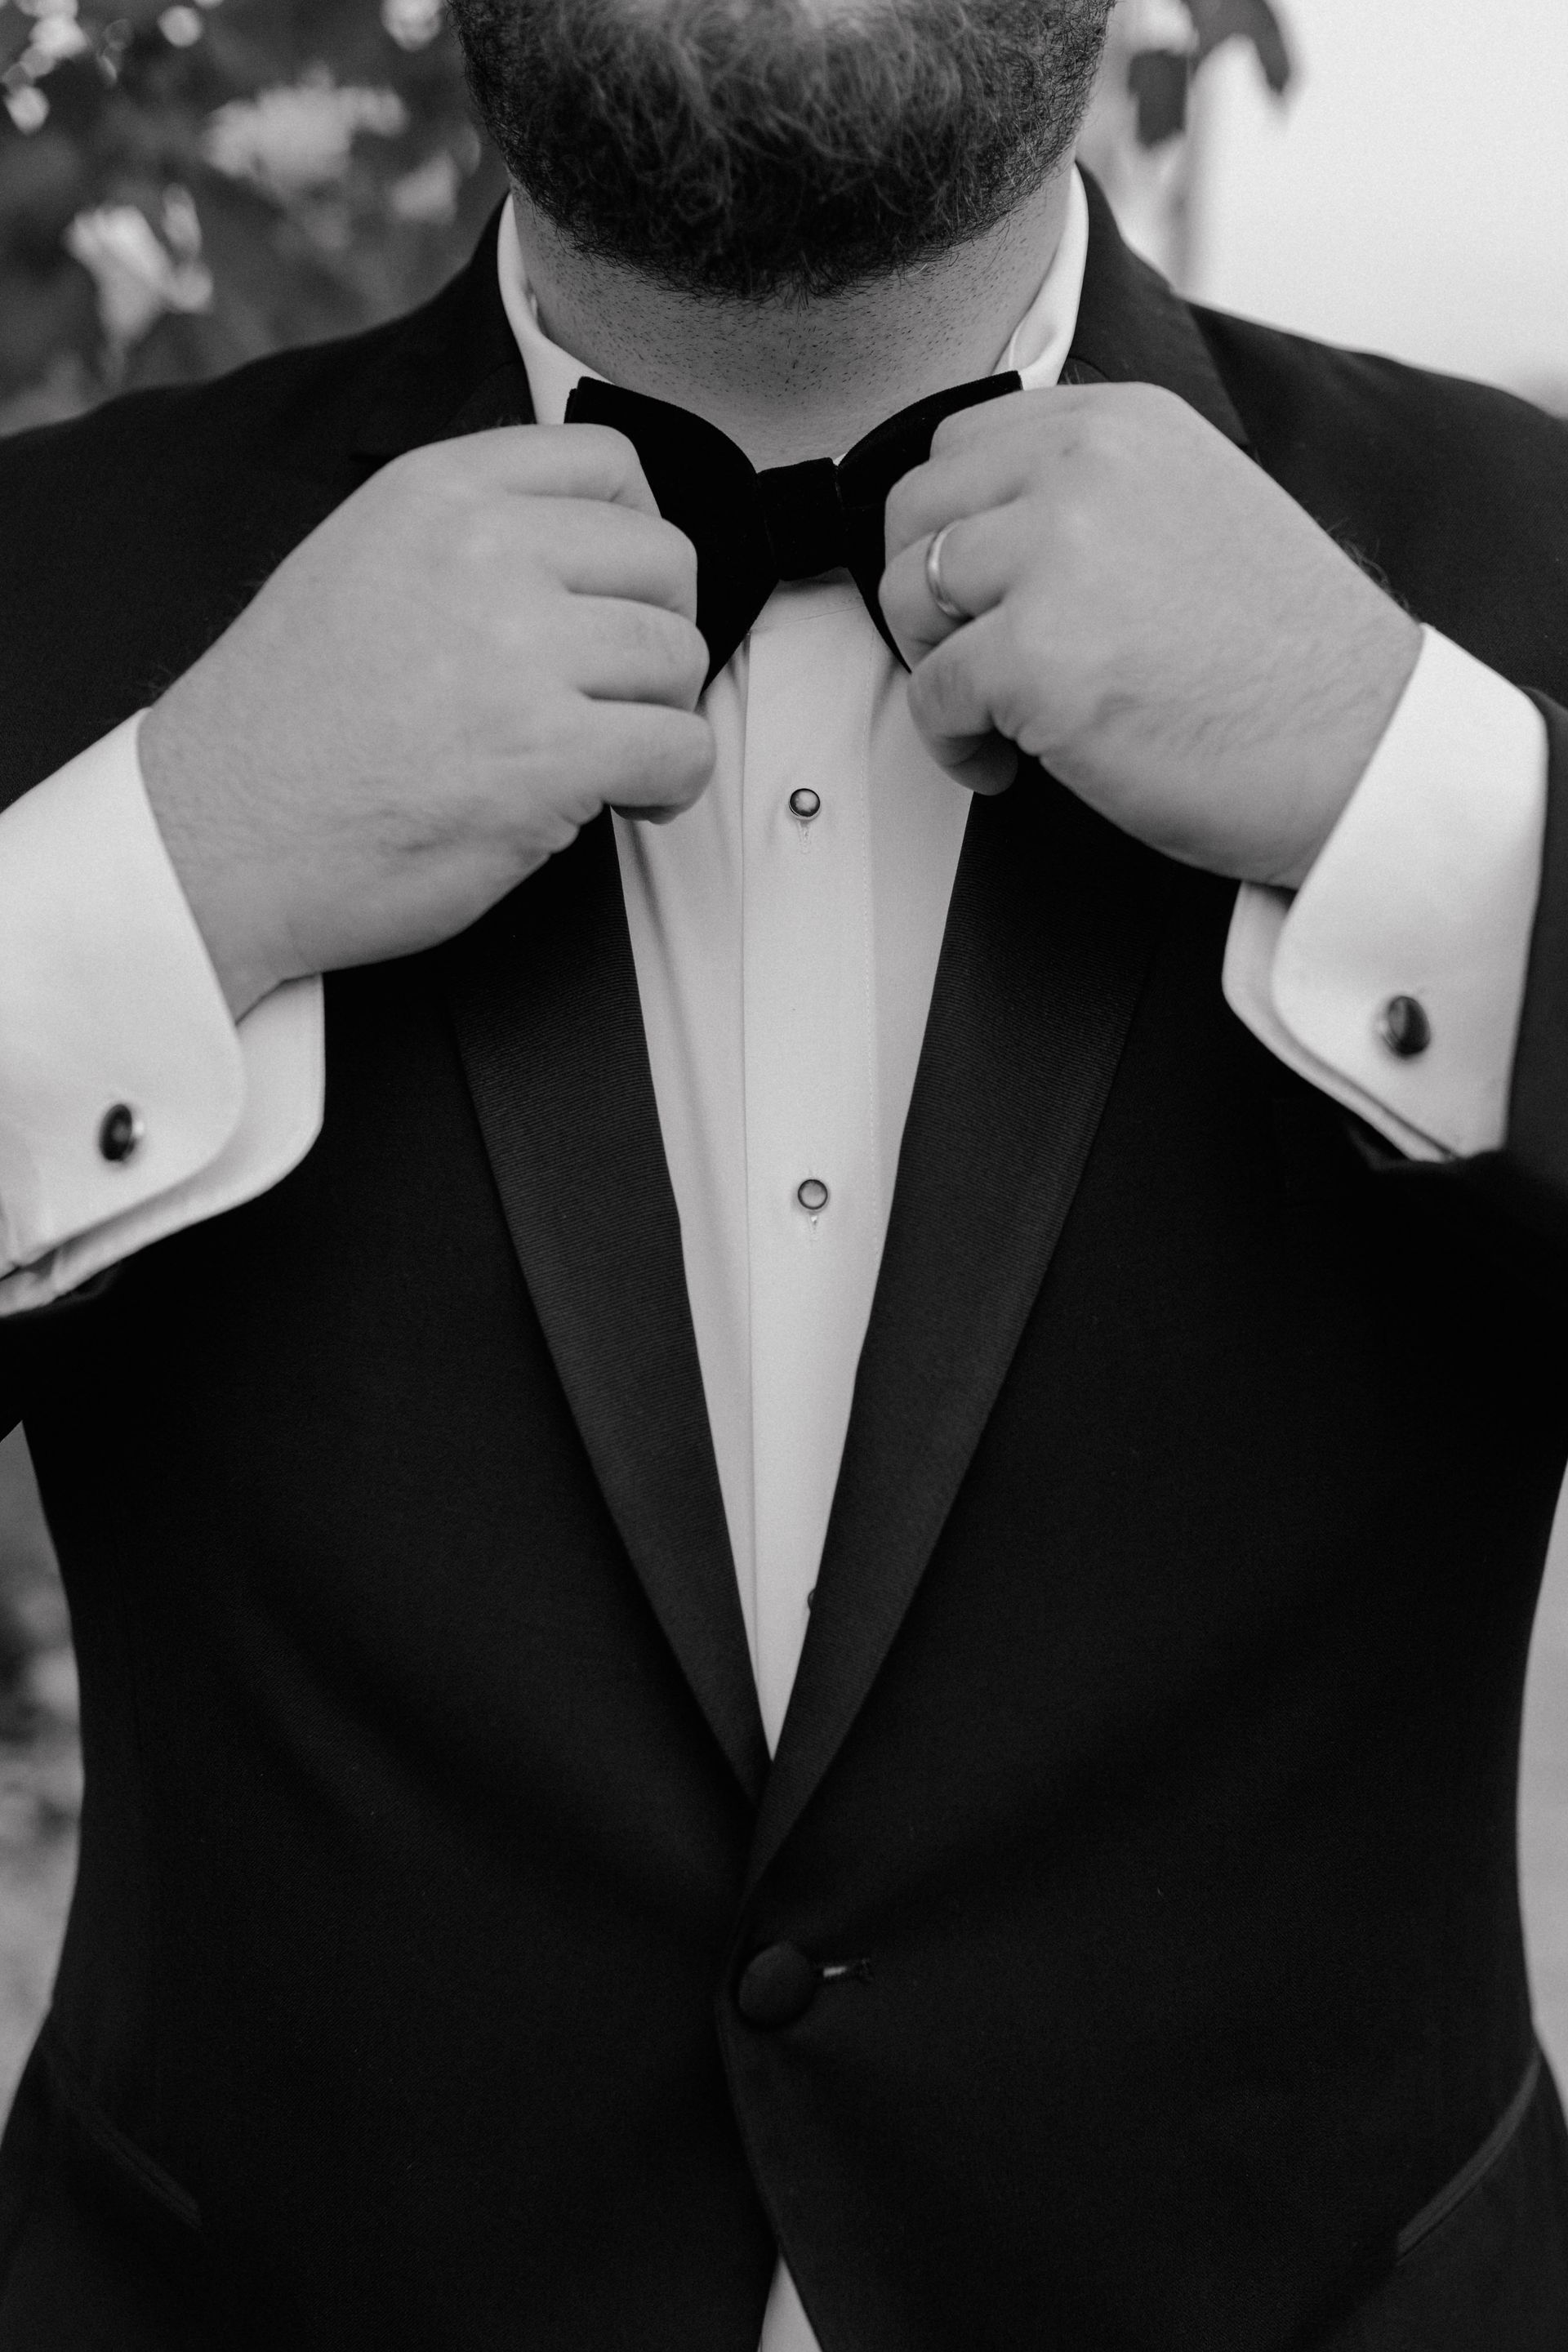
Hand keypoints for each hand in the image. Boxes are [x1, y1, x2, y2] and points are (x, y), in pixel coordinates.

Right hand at [141, 426, 712, 1020]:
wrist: (219, 837)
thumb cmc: (286, 729)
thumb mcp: (361, 561)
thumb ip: (468, 536)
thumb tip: (582, 555)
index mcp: (436, 493)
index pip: (609, 462)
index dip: (639, 538)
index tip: (620, 598)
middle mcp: (483, 552)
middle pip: (666, 560)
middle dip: (659, 636)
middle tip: (618, 694)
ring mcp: (518, 650)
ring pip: (680, 657)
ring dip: (664, 716)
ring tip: (613, 757)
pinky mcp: (547, 752)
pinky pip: (680, 749)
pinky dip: (673, 786)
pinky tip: (628, 803)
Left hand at [880, 384, 1421, 886]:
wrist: (1361, 750)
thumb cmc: (1288, 664)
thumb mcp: (1197, 510)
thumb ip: (1098, 494)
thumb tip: (990, 531)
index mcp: (1125, 423)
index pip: (960, 444)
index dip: (944, 529)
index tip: (971, 594)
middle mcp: (1087, 466)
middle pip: (914, 508)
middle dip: (921, 596)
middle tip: (966, 659)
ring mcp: (1058, 557)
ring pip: (909, 594)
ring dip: (932, 668)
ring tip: (994, 720)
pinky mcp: (1037, 656)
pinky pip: (932, 695)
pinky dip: (952, 744)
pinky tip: (1008, 767)